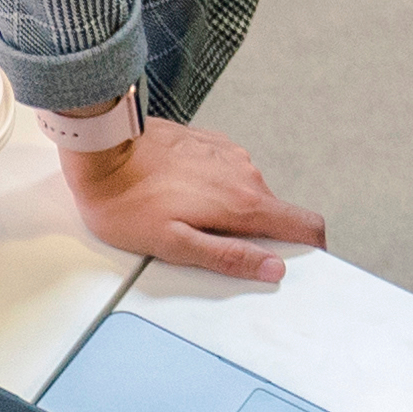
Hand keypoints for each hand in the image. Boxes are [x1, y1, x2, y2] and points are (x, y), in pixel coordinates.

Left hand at [62, 118, 323, 288]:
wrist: (102, 149)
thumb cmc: (127, 201)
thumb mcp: (174, 245)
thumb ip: (228, 258)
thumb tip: (272, 268)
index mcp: (244, 203)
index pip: (306, 224)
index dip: (310, 248)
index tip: (295, 264)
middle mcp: (245, 173)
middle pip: (274, 214)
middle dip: (254, 236)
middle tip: (210, 248)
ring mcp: (229, 155)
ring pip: (247, 193)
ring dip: (229, 212)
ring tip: (186, 220)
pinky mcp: (210, 144)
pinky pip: (226, 174)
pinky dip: (213, 190)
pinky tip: (180, 195)